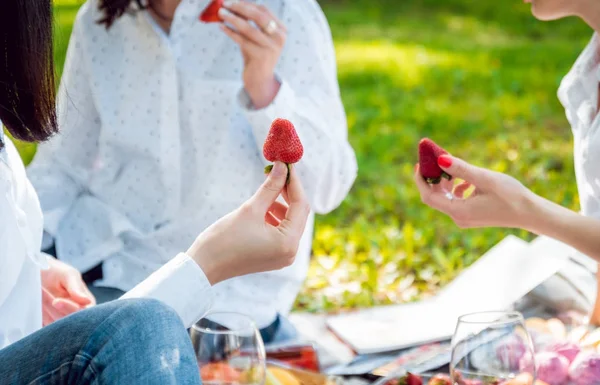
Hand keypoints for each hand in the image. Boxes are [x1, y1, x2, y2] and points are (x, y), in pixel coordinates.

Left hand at [41, 258, 95, 325]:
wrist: (38, 274)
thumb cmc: (56, 272)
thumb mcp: (68, 275)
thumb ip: (76, 288)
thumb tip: (87, 301)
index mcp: (87, 303)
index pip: (83, 313)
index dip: (70, 309)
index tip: (56, 301)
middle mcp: (77, 314)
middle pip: (70, 322)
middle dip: (55, 310)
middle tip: (43, 294)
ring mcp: (62, 321)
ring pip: (56, 326)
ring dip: (45, 312)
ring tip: (40, 294)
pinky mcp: (49, 325)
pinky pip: (46, 330)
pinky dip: (40, 318)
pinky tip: (38, 304)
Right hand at [187, 161, 309, 283]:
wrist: (204, 266)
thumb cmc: (224, 239)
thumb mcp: (250, 209)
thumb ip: (270, 187)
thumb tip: (282, 166)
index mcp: (288, 243)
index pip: (300, 206)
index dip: (294, 182)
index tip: (286, 165)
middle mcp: (290, 252)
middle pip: (298, 214)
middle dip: (288, 192)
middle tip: (278, 172)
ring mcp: (283, 256)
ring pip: (290, 222)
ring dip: (280, 204)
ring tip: (264, 193)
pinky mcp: (273, 255)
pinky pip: (281, 231)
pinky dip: (274, 217)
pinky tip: (261, 209)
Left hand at [218, 0, 285, 108]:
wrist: (260, 79)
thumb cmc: (256, 55)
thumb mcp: (257, 37)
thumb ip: (249, 22)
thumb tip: (232, 6)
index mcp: (281, 30)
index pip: (264, 10)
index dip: (247, 3)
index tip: (233, 1)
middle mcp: (279, 38)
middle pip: (258, 16)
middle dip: (240, 8)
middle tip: (225, 4)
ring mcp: (270, 48)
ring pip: (248, 28)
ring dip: (232, 19)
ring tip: (221, 14)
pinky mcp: (260, 56)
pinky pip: (241, 40)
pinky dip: (230, 32)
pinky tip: (222, 27)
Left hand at [414, 154, 537, 229]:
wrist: (531, 214)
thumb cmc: (511, 196)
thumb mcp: (485, 178)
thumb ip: (461, 169)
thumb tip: (440, 158)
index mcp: (458, 211)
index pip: (428, 196)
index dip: (421, 180)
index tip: (420, 163)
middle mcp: (458, 217)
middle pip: (435, 197)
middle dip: (434, 178)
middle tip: (435, 159)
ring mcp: (464, 218)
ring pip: (445, 198)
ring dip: (445, 182)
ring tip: (452, 166)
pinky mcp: (471, 216)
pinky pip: (455, 200)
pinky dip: (456, 188)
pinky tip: (466, 180)